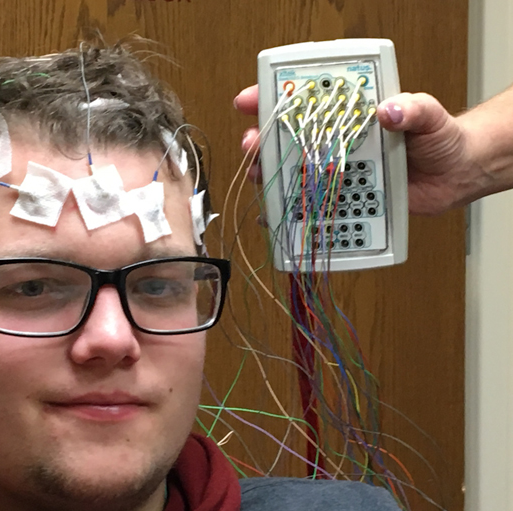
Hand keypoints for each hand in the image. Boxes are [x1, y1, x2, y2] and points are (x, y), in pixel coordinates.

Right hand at [234, 85, 478, 214]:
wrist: (456, 175)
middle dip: (262, 141)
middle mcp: (337, 141)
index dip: (274, 98)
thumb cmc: (441, 138)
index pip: (305, 100)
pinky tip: (273, 217)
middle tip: (252, 145)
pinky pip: (312, 204)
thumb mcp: (428, 116)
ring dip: (269, 175)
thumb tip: (390, 110)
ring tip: (258, 179)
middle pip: (288, 138)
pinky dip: (290, 212)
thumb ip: (412, 110)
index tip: (249, 102)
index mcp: (350, 114)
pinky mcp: (344, 197)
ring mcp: (338, 170)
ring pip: (293, 171)